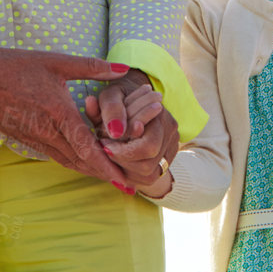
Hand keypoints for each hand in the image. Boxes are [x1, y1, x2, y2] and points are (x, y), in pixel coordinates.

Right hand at [0, 34, 131, 186]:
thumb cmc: (15, 65)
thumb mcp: (56, 61)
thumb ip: (92, 66)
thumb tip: (124, 67)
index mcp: (57, 112)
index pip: (87, 147)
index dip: (108, 167)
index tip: (124, 182)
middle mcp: (45, 131)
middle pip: (80, 161)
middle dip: (104, 174)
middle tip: (126, 185)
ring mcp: (32, 138)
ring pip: (66, 161)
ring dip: (88, 170)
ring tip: (110, 177)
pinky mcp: (23, 140)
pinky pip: (53, 155)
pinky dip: (71, 161)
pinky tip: (83, 161)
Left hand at [86, 74, 181, 195]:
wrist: (132, 101)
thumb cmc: (119, 99)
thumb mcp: (111, 95)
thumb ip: (112, 108)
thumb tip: (116, 131)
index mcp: (161, 114)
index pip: (147, 146)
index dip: (121, 150)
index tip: (102, 141)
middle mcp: (170, 131)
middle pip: (149, 163)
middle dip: (122, 160)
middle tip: (105, 148)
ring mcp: (170, 145)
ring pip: (149, 174)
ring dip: (125, 167)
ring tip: (112, 152)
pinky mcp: (166, 157)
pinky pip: (149, 176)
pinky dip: (131, 171)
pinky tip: (120, 159)